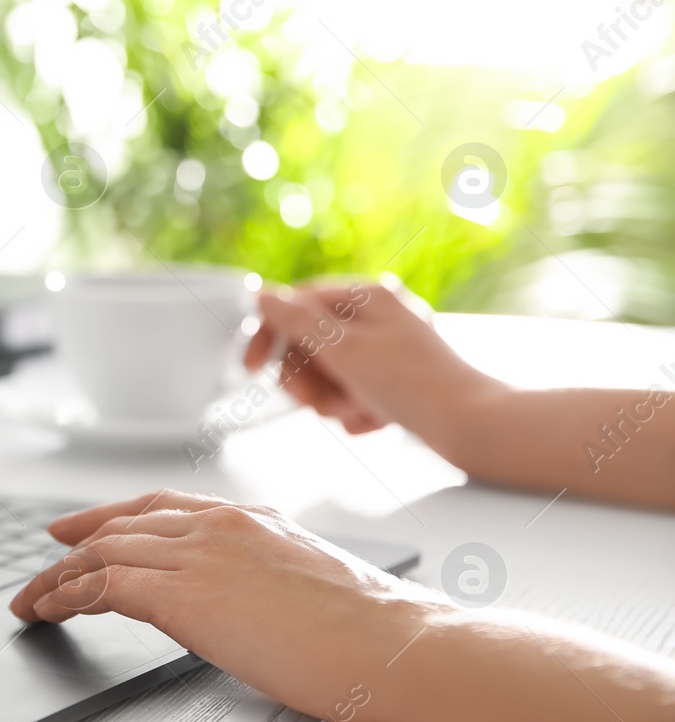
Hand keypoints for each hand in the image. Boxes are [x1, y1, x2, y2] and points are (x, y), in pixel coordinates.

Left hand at [8, 490, 457, 721]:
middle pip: (121, 525)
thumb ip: (267, 577)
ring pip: (101, 554)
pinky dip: (64, 597)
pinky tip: (47, 612)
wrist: (398, 646)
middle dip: (74, 546)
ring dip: (56, 579)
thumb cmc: (374, 632)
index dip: (112, 516)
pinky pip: (100, 586)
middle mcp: (218, 525)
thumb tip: (249, 600)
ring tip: (30, 602)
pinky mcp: (182, 595)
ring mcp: (198, 555)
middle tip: (42, 564)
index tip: (80, 528)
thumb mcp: (310, 584)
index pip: (161, 506)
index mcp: (250, 518)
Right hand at [243, 281, 496, 438]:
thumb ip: (296, 321)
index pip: (297, 305)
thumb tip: (262, 295)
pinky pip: (352, 389)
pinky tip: (374, 420)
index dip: (269, 336)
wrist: (470, 426)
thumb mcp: (343, 350)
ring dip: (331, 398)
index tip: (250, 368)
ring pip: (328, 371)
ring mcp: (386, 347)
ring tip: (355, 413)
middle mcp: (377, 315)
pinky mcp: (394, 377)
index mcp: (366, 296)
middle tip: (318, 403)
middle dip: (308, 379)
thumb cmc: (413, 385)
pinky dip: (354, 409)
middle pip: (310, 342)